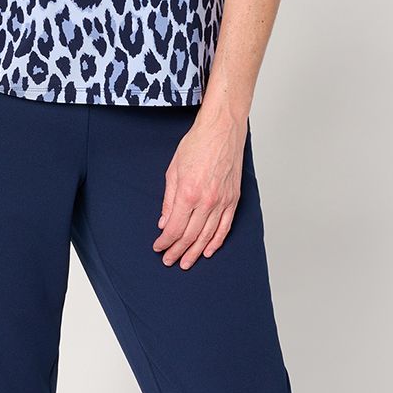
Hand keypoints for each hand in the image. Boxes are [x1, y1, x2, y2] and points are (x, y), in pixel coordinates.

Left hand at [155, 110, 246, 266]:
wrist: (222, 130)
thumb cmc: (197, 144)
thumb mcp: (173, 170)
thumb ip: (168, 199)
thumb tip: (164, 222)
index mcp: (188, 193)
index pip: (174, 228)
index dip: (165, 242)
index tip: (158, 247)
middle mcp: (206, 201)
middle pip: (190, 236)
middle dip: (177, 251)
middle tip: (169, 260)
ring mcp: (222, 202)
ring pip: (207, 236)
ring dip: (196, 252)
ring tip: (186, 262)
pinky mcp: (233, 199)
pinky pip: (225, 227)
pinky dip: (216, 241)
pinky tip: (209, 250)